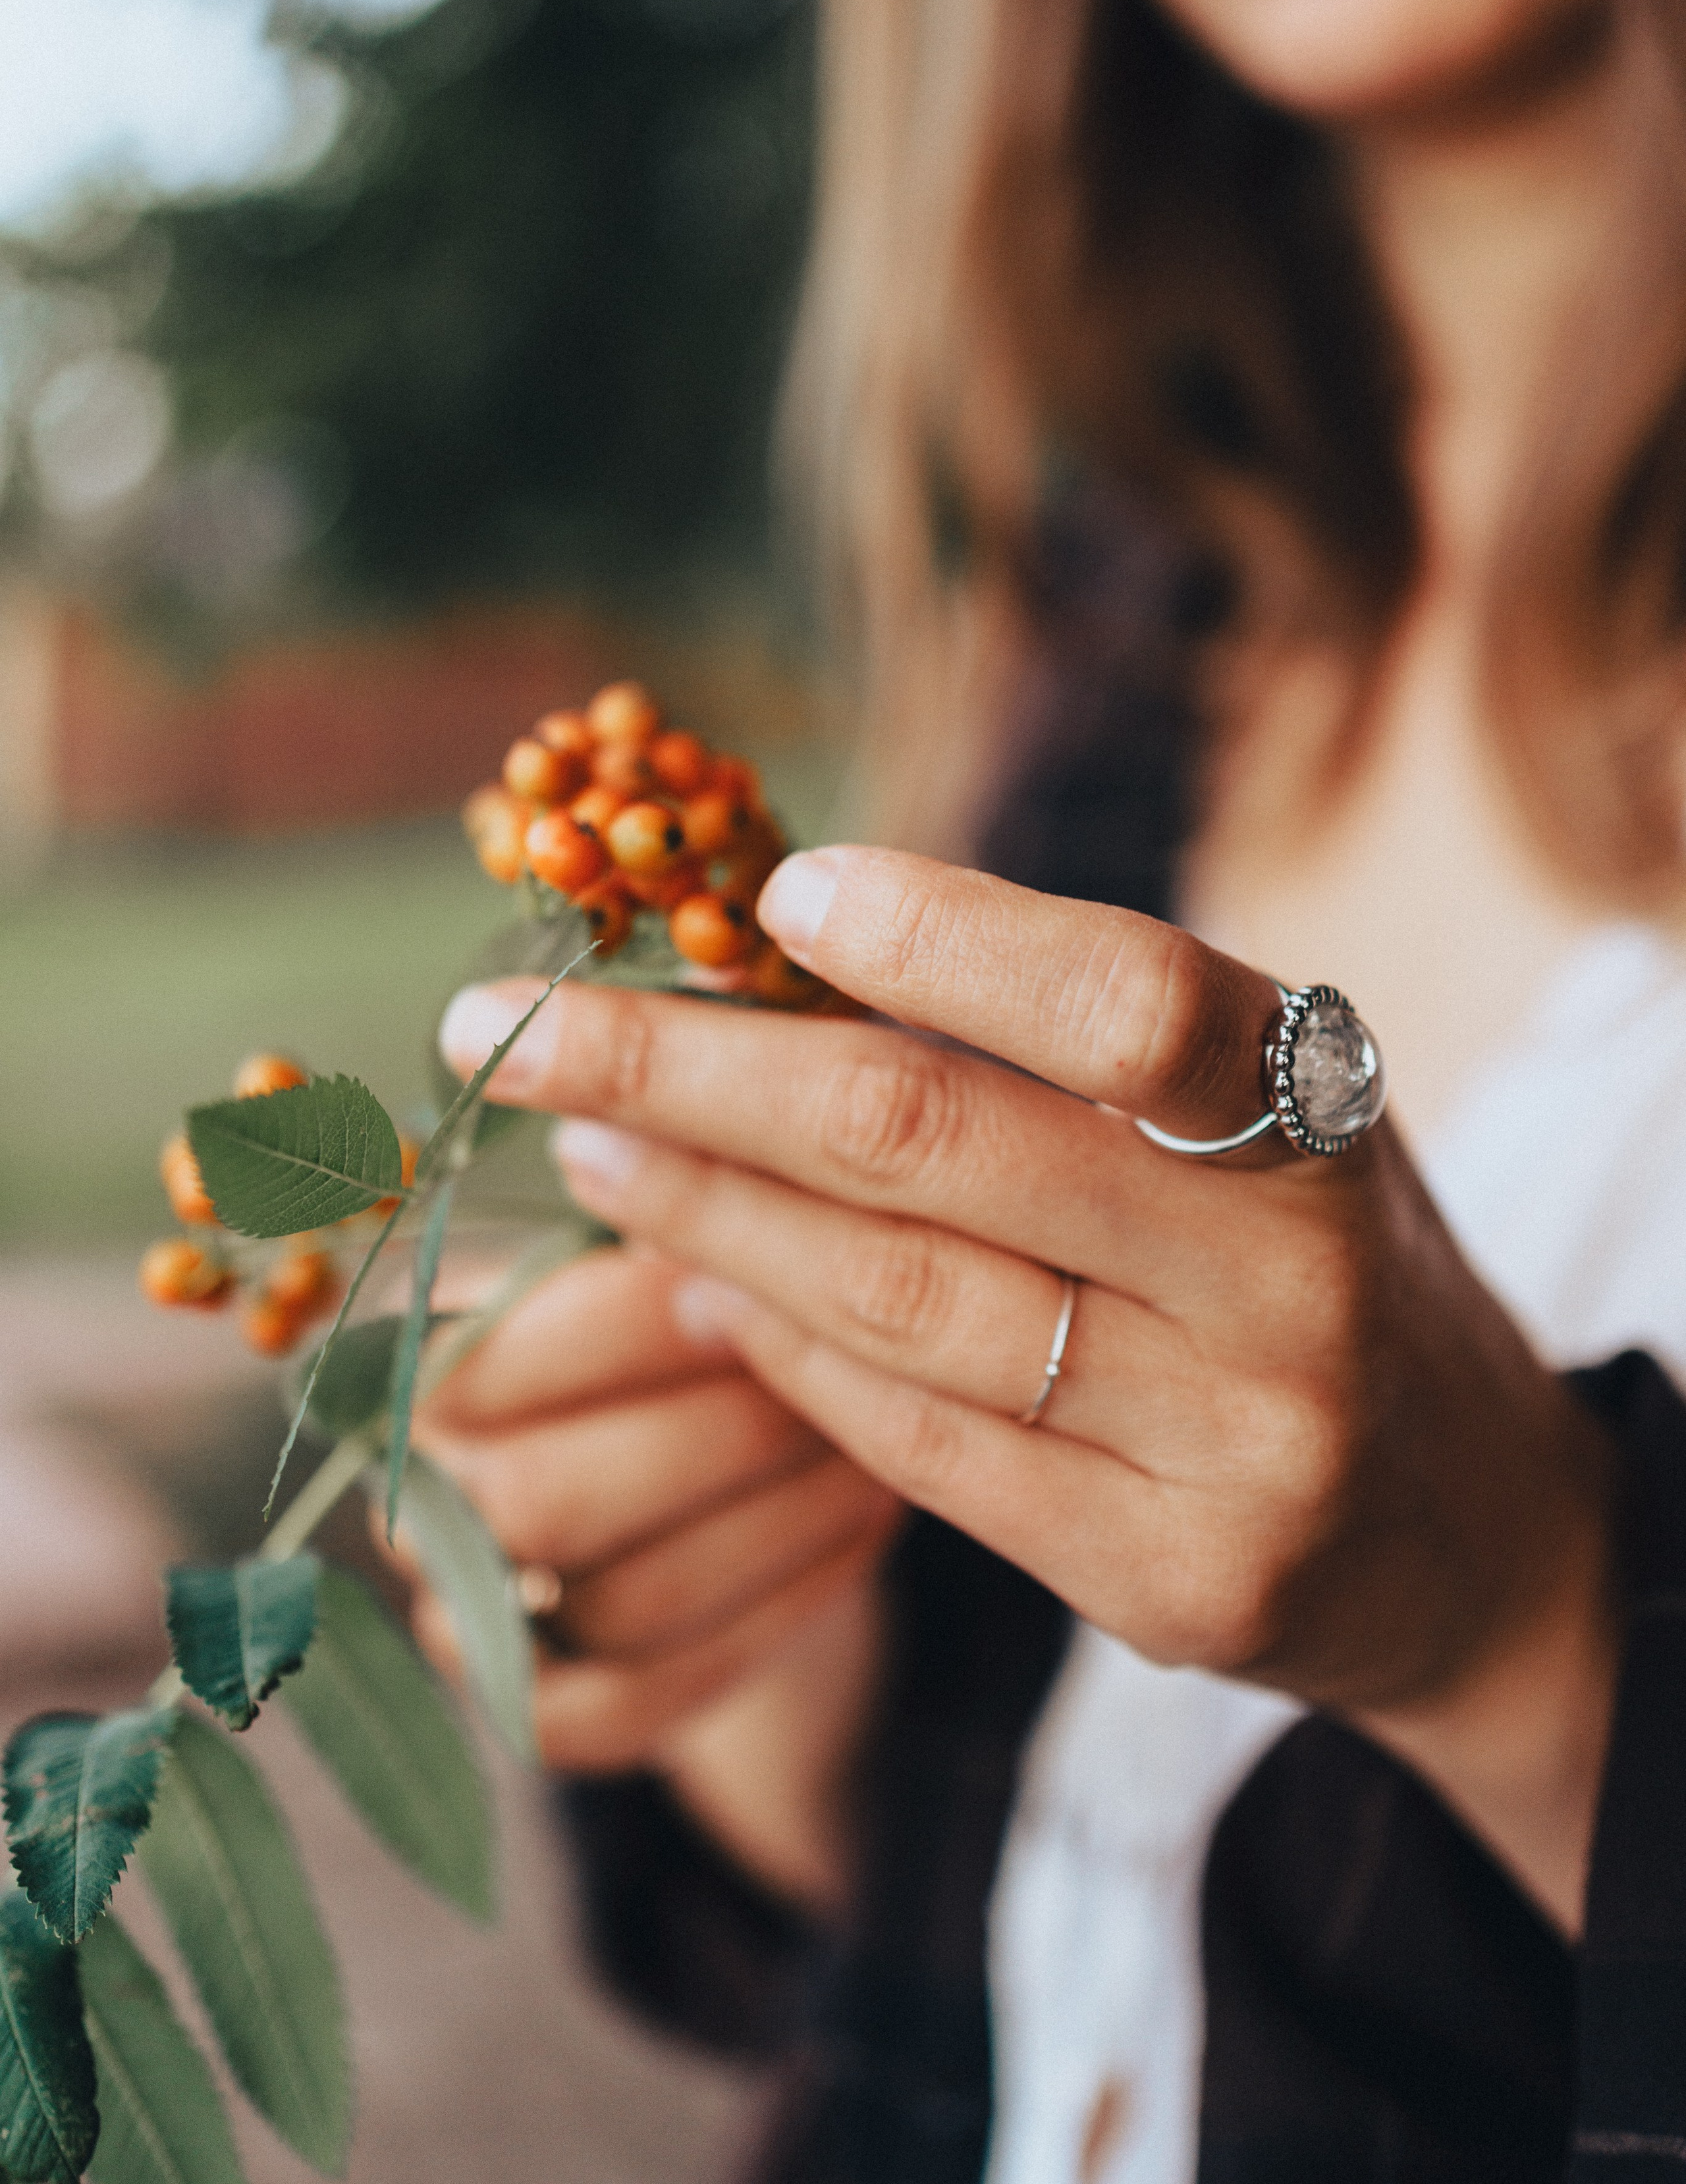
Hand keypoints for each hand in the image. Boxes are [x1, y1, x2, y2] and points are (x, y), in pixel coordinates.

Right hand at [391, 1239, 899, 1903]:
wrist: (739, 1456)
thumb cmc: (705, 1309)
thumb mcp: (679, 1244)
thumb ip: (672, 1216)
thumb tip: (699, 1158)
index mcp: (413, 1359)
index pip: (487, 1361)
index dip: (627, 1327)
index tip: (755, 1276)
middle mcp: (416, 1499)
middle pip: (538, 1502)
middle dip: (713, 1437)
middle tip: (841, 1378)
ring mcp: (468, 1621)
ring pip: (611, 1603)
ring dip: (773, 1522)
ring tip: (879, 1447)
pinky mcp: (545, 1714)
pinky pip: (641, 1704)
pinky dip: (767, 1618)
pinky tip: (859, 1534)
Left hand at [440, 848, 1618, 1931]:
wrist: (1465, 1523)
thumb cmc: (1307, 1260)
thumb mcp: (1251, 1120)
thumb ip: (1066, 1051)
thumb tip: (774, 965)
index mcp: (1321, 1109)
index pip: (1121, 998)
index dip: (937, 936)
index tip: (768, 898)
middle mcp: (1295, 1278)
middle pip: (939, 1147)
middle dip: (688, 1076)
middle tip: (519, 1031)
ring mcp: (1241, 1446)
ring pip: (899, 1307)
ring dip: (702, 1216)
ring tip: (587, 1147)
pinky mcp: (1181, 1584)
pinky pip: (924, 1452)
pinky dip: (785, 1359)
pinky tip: (695, 1289)